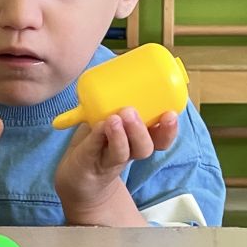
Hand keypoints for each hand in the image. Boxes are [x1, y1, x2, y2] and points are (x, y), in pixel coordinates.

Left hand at [54, 108, 177, 222]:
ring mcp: (107, 159)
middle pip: (144, 148)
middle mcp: (126, 152)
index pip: (160, 138)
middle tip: (131, 113)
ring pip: (121, 153)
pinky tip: (97, 125)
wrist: (76, 174)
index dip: (168, 130)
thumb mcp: (110, 119)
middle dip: (141, 131)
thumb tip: (120, 72)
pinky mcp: (87, 161)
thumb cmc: (97, 141)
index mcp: (137, 140)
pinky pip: (94, 148)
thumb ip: (116, 102)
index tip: (171, 114)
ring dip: (119, 136)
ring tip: (113, 119)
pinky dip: (97, 135)